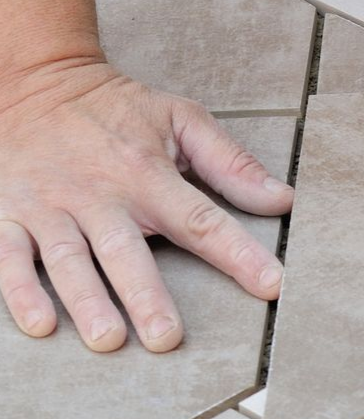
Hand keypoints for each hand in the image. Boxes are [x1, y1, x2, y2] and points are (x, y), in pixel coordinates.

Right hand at [0, 59, 293, 352]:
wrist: (36, 80)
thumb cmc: (114, 110)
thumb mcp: (179, 119)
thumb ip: (231, 163)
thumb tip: (282, 200)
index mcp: (146, 172)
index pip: (200, 219)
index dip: (238, 253)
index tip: (271, 285)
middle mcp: (99, 192)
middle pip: (125, 249)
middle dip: (146, 295)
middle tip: (166, 337)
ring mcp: (50, 205)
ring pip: (68, 258)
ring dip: (86, 300)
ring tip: (107, 338)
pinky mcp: (9, 213)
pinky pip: (9, 255)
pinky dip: (20, 290)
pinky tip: (40, 324)